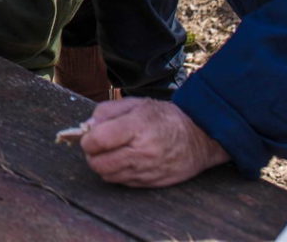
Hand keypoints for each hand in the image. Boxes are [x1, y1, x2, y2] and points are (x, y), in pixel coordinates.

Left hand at [79, 98, 229, 187]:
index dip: (87, 139)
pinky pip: (122, 182)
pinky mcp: (152, 183)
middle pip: (99, 163)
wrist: (199, 138)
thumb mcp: (136, 103)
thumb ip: (106, 112)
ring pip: (108, 176)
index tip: (89, 136)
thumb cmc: (165, 118)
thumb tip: (87, 127)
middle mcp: (142, 151)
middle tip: (96, 146)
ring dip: (103, 165)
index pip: (98, 140)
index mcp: (137, 126)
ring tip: (111, 152)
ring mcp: (147, 170)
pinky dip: (116, 173)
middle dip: (92, 155)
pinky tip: (124, 161)